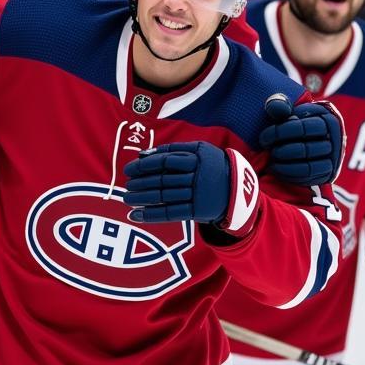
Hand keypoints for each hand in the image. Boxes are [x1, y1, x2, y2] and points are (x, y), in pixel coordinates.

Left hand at [122, 141, 259, 235]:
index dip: (144, 165)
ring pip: (164, 196)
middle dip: (140, 182)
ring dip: (142, 198)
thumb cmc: (212, 165)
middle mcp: (198, 176)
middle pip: (163, 179)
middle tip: (126, 185)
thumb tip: (143, 154)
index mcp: (198, 157)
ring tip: (126, 199)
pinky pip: (171, 213)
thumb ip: (173, 149)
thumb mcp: (200, 150)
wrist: (238, 188)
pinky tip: (136, 215)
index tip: (129, 170)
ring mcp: (198, 194)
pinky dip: (152, 215)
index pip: (165, 161)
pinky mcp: (198, 211)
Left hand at [259, 95, 343, 186]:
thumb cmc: (294, 121)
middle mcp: (335, 137)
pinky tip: (275, 169)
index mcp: (326, 117)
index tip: (263, 138)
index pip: (302, 128)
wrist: (305, 139)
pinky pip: (308, 176)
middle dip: (281, 151)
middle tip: (268, 150)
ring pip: (307, 165)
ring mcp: (334, 157)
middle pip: (305, 148)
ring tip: (271, 160)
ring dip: (284, 164)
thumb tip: (275, 107)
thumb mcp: (289, 110)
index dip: (280, 133)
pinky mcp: (328, 172)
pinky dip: (289, 174)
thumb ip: (280, 105)